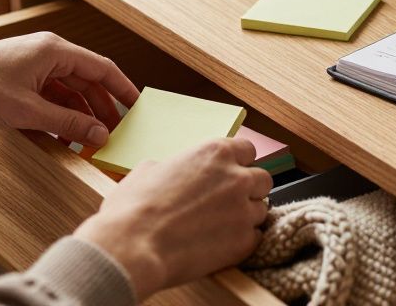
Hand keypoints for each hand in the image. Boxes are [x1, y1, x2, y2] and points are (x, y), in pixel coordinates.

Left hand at [0, 32, 139, 146]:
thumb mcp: (28, 112)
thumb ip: (69, 124)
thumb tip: (100, 134)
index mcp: (54, 50)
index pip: (102, 68)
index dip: (123, 89)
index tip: (138, 108)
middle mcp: (47, 53)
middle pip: (87, 81)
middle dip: (101, 108)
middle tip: (114, 134)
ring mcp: (32, 66)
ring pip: (68, 91)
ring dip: (79, 116)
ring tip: (88, 142)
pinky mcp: (19, 80)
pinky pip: (50, 97)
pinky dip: (59, 116)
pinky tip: (62, 137)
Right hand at [75, 137, 271, 299]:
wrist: (133, 246)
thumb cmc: (133, 208)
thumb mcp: (147, 170)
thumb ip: (171, 166)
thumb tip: (166, 170)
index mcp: (215, 153)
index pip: (247, 150)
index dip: (238, 163)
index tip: (230, 173)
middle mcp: (236, 177)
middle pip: (262, 179)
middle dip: (249, 190)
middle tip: (228, 202)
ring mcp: (243, 210)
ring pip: (261, 210)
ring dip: (245, 217)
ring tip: (220, 227)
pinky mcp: (244, 242)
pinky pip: (256, 238)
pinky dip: (243, 242)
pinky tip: (221, 245)